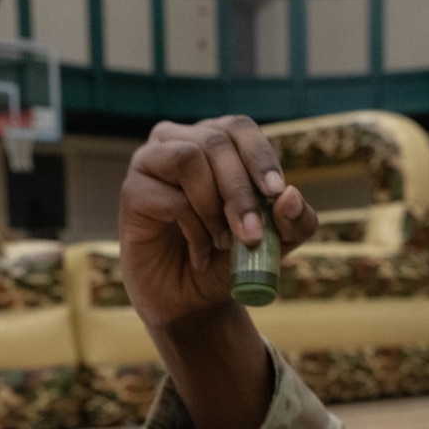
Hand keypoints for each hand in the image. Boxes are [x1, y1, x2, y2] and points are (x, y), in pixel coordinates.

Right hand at [119, 115, 320, 331]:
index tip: (275, 193)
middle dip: (240, 191)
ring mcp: (152, 162)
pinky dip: (194, 229)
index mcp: (217, 142)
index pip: (239, 128)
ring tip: (222, 241)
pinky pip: (169, 196)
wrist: (194, 300)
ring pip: (188, 158)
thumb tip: (290, 195)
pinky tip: (200, 253)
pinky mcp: (133, 190)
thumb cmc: (231, 259)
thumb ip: (295, 221)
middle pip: (215, 142)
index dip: (259, 156)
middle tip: (251, 235)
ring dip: (213, 206)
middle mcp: (181, 141)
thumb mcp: (277, 243)